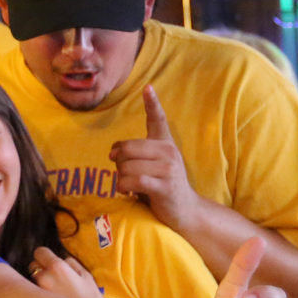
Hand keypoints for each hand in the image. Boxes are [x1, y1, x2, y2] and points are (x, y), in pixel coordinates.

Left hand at [29, 247, 103, 297]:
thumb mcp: (86, 276)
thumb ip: (70, 263)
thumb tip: (60, 258)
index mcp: (57, 268)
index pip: (40, 252)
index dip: (45, 255)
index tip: (49, 259)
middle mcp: (44, 279)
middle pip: (32, 265)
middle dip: (41, 268)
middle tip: (54, 277)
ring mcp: (38, 293)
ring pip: (32, 280)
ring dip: (39, 282)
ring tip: (54, 290)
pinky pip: (33, 294)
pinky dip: (38, 294)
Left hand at [109, 86, 199, 231]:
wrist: (184, 210)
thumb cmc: (161, 185)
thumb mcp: (149, 165)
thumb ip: (133, 154)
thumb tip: (112, 152)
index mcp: (165, 143)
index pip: (158, 119)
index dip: (152, 103)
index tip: (147, 88)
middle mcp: (169, 151)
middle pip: (127, 148)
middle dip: (118, 163)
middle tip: (125, 174)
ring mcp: (168, 169)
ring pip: (126, 166)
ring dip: (120, 179)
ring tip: (129, 185)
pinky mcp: (165, 186)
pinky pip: (133, 181)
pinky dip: (123, 187)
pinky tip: (127, 191)